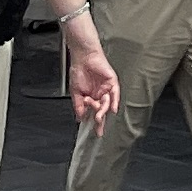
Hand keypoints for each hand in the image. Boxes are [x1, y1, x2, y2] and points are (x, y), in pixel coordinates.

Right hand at [63, 14, 119, 130]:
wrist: (82, 56)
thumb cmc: (78, 71)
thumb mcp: (75, 92)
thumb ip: (78, 106)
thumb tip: (80, 118)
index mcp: (91, 98)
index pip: (95, 113)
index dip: (96, 123)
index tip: (96, 133)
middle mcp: (100, 94)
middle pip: (102, 110)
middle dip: (100, 118)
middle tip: (97, 123)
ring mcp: (106, 88)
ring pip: (108, 103)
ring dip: (104, 110)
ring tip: (99, 114)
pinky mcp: (111, 81)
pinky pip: (115, 92)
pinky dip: (114, 101)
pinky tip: (113, 109)